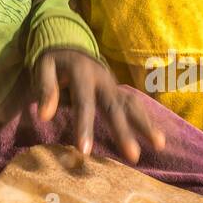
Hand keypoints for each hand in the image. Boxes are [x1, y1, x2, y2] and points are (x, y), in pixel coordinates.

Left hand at [34, 49, 164, 162]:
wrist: (71, 45)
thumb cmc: (55, 62)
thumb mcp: (43, 67)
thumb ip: (45, 89)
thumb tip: (44, 116)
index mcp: (82, 73)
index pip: (84, 102)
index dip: (85, 126)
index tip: (85, 151)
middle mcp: (103, 79)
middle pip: (114, 107)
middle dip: (124, 132)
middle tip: (133, 156)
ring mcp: (114, 85)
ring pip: (131, 105)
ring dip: (145, 125)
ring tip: (159, 144)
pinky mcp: (119, 92)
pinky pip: (135, 105)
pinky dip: (147, 120)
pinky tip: (158, 139)